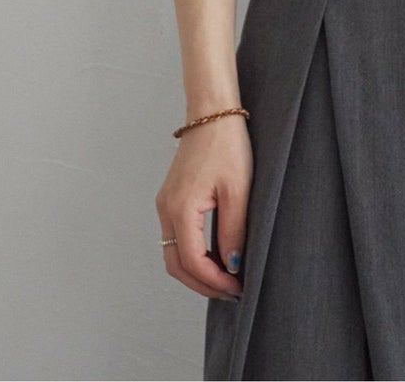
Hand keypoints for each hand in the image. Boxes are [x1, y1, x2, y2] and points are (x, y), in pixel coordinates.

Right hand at [156, 115, 252, 300]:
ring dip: (196, 271)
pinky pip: (176, 237)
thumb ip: (234, 231)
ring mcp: (165, 204)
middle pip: (176, 265)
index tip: (239, 288)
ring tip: (225, 278)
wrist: (213, 113)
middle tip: (231, 292)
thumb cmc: (227, 146)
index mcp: (180, 209)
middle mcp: (166, 210)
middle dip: (203, 284)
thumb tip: (231, 266)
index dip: (215, 281)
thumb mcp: (238, 190)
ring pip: (173, 253)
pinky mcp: (171, 198)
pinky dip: (192, 254)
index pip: (193, 262)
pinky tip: (215, 255)